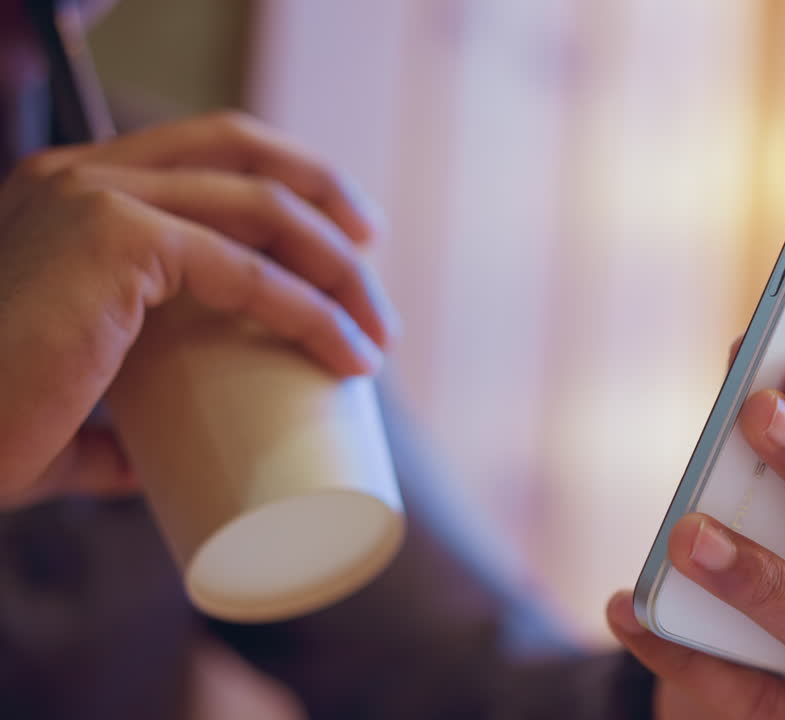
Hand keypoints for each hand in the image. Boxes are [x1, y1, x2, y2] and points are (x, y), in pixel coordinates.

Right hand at [0, 111, 396, 507]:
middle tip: (373, 267)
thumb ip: (109, 428)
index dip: (284, 185)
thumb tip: (153, 463)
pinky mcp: (115, 239)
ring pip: (263, 203)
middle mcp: (82, 174)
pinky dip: (312, 309)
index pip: (203, 154)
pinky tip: (350, 353)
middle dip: (326, 196)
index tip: (342, 249)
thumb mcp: (62, 414)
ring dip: (339, 263)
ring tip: (377, 332)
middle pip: (244, 148)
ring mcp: (96, 196)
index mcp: (69, 196)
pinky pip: (247, 267)